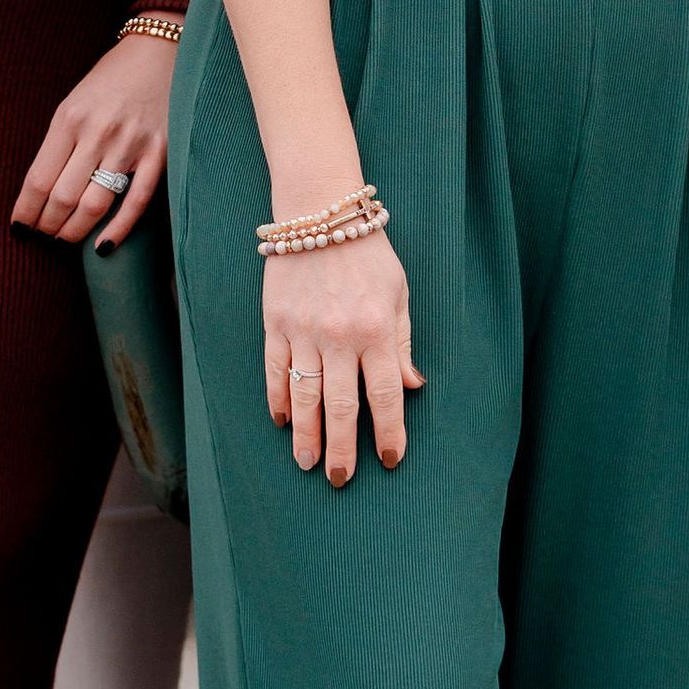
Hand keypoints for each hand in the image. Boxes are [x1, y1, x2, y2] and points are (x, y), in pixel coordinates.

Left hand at [10, 29, 176, 249]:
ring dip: (76, 231)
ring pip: (95, 205)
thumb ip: (60, 145)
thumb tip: (42, 194)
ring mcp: (130, 143)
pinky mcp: (160, 153)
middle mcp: (98, 132)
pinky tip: (104, 245)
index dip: (26, 211)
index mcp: (70, 118)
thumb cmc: (110, 80)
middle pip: (63, 198)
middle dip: (48, 226)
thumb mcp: (74, 104)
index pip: (39, 180)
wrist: (158, 51)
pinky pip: (136, 201)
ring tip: (66, 237)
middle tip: (45, 235)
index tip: (20, 227)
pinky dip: (118, 229)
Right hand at [264, 231, 421, 485]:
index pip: (385, 395)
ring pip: (304, 397)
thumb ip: (403, 342)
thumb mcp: (398, 292)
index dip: (389, 433)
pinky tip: (282, 421)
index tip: (389, 459)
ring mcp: (304, 330)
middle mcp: (340, 336)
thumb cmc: (368, 251)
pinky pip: (275, 370)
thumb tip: (412, 387)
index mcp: (377, 329)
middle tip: (340, 479)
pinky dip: (278, 398)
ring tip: (307, 464)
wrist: (321, 208)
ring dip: (306, 435)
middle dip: (341, 449)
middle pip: (340, 407)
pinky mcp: (276, 322)